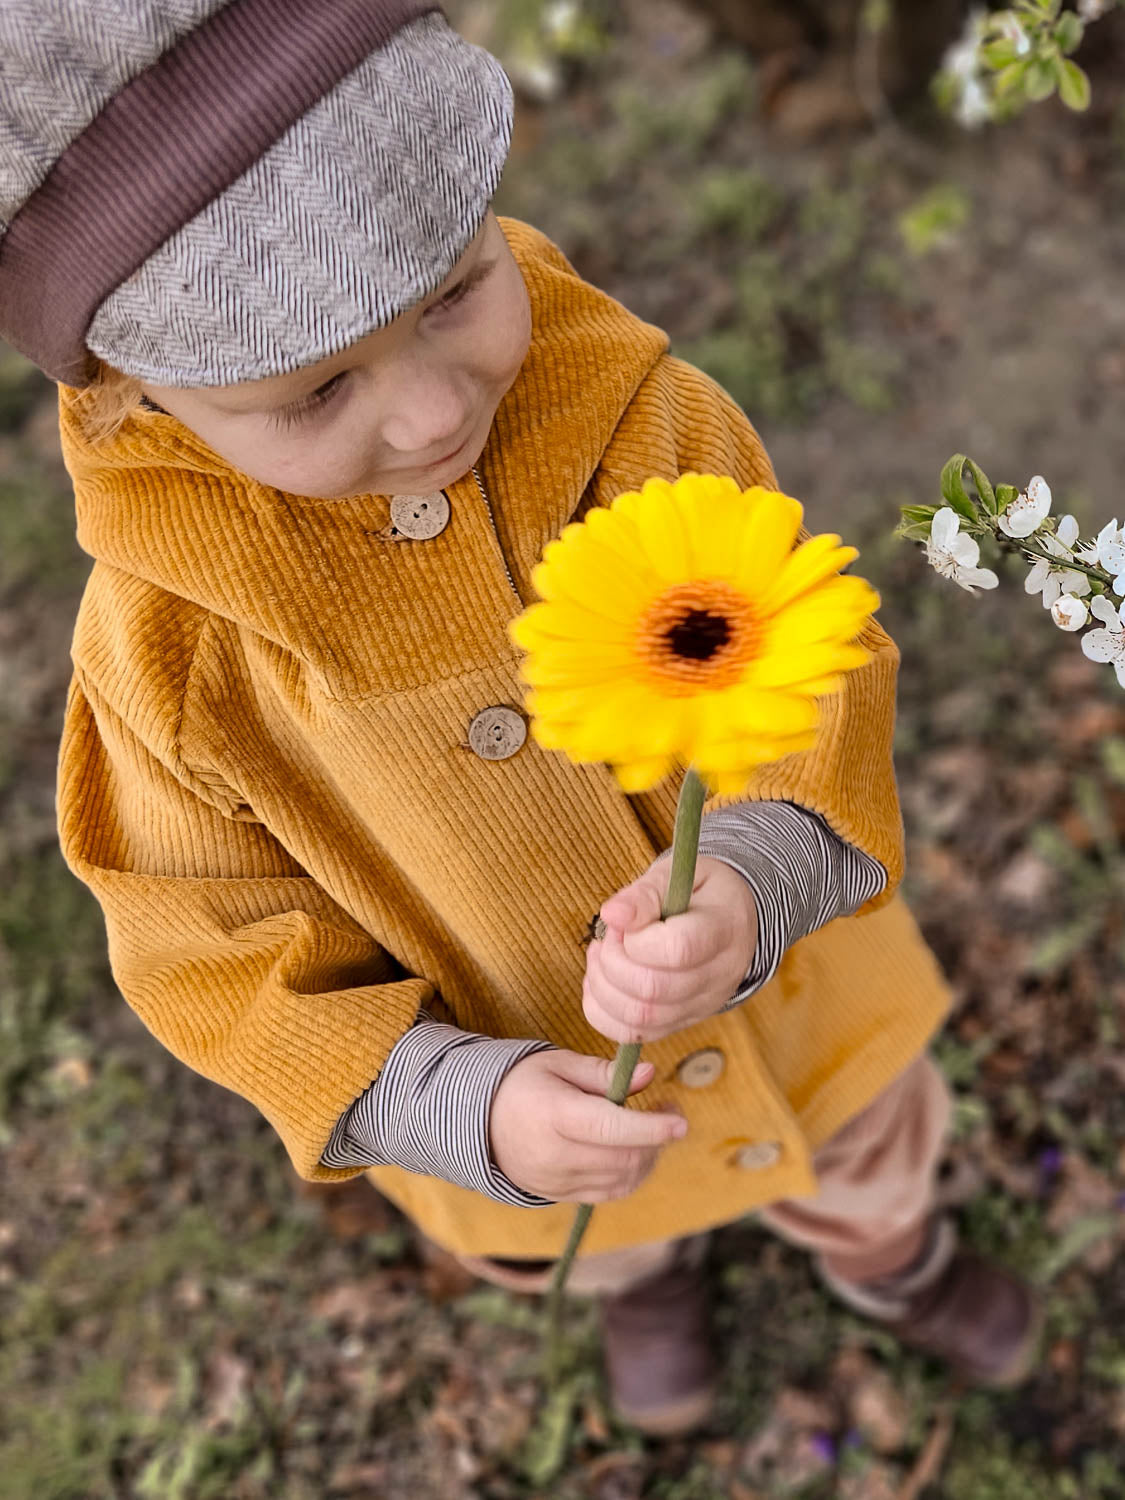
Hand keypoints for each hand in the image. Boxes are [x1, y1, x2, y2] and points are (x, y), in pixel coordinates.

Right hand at [488, 1049, 686, 1202]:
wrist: (479, 1122)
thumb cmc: (524, 1084)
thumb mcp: (560, 1064)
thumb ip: (604, 1073)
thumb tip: (649, 1074)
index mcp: (553, 1114)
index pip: (611, 1128)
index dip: (651, 1128)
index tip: (679, 1121)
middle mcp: (554, 1154)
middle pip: (623, 1159)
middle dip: (657, 1141)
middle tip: (670, 1114)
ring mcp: (556, 1181)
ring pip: (621, 1180)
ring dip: (648, 1158)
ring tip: (651, 1131)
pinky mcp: (560, 1196)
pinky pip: (609, 1193)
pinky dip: (631, 1175)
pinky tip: (634, 1151)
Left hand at [582, 855, 757, 1044]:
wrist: (731, 919)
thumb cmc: (699, 892)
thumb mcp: (677, 875)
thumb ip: (645, 893)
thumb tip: (612, 915)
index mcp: (724, 930)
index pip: (677, 949)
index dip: (637, 939)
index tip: (624, 920)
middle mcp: (719, 976)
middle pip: (654, 990)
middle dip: (613, 961)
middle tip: (609, 935)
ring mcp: (702, 1006)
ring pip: (640, 1018)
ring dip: (603, 985)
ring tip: (601, 954)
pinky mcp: (681, 1022)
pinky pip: (633, 1035)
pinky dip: (602, 1011)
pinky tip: (600, 980)